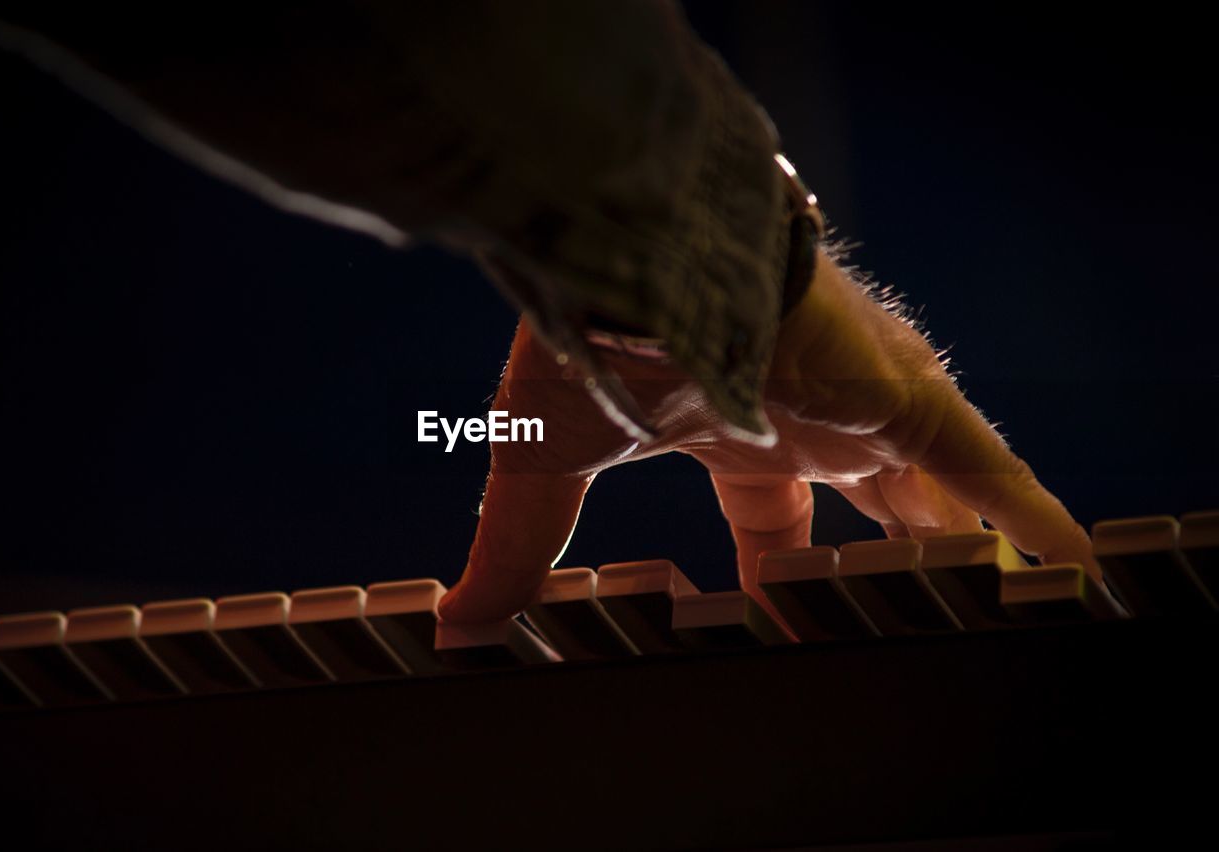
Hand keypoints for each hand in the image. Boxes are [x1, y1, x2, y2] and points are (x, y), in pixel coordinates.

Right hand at [437, 248, 1097, 623]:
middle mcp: (808, 420)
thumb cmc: (586, 342)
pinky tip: (1066, 562)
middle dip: (888, 561)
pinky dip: (1027, 515)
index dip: (778, 574)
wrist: (629, 254)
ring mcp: (862, 407)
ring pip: (937, 490)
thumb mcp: (546, 468)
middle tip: (909, 617)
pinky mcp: (902, 396)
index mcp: (731, 433)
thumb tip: (450, 628)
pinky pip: (984, 465)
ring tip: (1008, 598)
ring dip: (966, 543)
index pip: (769, 518)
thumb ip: (514, 553)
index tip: (780, 618)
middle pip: (869, 507)